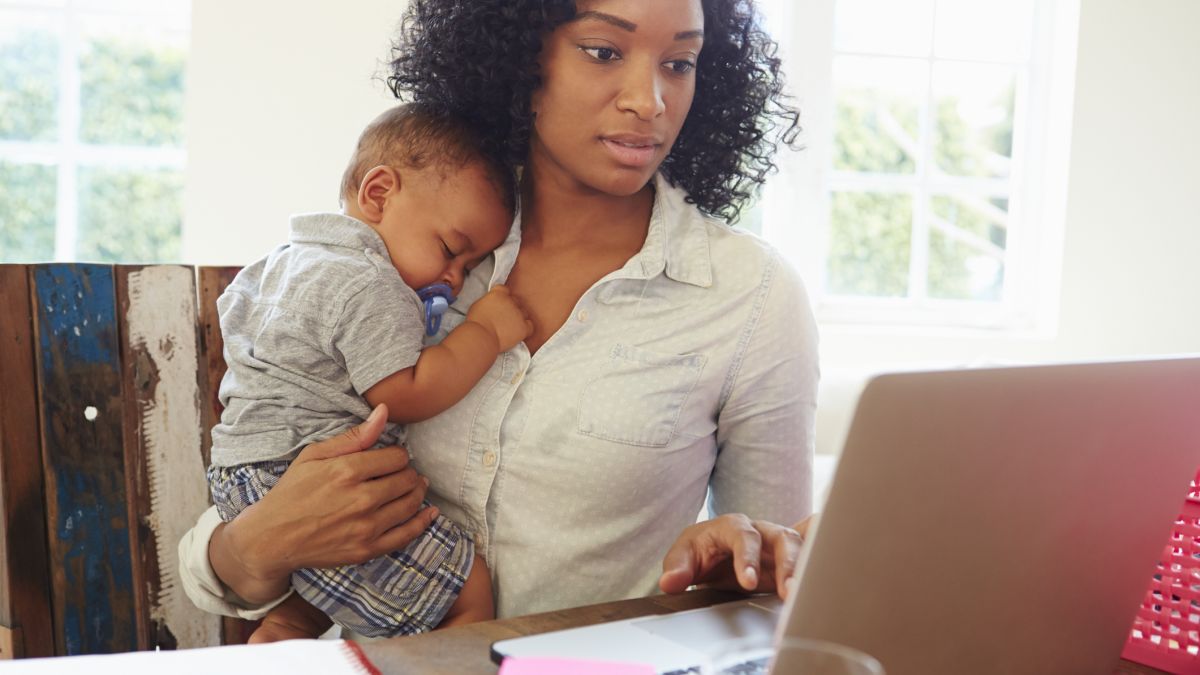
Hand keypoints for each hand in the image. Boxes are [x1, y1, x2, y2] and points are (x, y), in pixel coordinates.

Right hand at [210, 404, 436, 602]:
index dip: (397, 455)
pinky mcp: (367, 550)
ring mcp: (366, 527)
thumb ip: (354, 436)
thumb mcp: (314, 455)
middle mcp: (361, 499)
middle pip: (407, 480)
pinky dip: (422, 523)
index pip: (396, 457)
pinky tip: (429, 513)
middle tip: (402, 472)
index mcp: (347, 471)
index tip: (391, 458)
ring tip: (414, 487)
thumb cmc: (292, 492)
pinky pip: (406, 535)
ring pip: (410, 504)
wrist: (272, 538)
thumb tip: (384, 412)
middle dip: (408, 473)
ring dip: (417, 493)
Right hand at [465, 284, 533, 351]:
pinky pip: (530, 325)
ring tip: (509, 327)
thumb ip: (489, 301)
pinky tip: (518, 332)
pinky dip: (525, 329)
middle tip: (503, 318)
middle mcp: (511, 301)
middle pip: (516, 301)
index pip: (505, 290)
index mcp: (499, 293)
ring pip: (524, 313)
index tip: (499, 305)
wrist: (481, 337)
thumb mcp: (478, 305)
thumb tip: (493, 303)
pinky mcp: (523, 327)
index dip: (503, 298)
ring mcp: (518, 314)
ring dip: (518, 318)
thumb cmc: (476, 323)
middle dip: (511, 308)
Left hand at [658, 513, 814, 599]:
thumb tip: (669, 583)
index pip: (743, 536)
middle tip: (788, 592)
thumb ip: (677, 569)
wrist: (713, 552)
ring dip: (804, 570)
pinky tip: (833, 570)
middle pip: (781, 538)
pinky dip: (824, 555)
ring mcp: (779, 543)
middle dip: (787, 564)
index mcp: (733, 526)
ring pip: (800, 547)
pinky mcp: (791, 558)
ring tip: (802, 596)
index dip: (747, 558)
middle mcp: (761, 531)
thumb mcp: (683, 557)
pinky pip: (814, 549)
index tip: (747, 582)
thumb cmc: (701, 550)